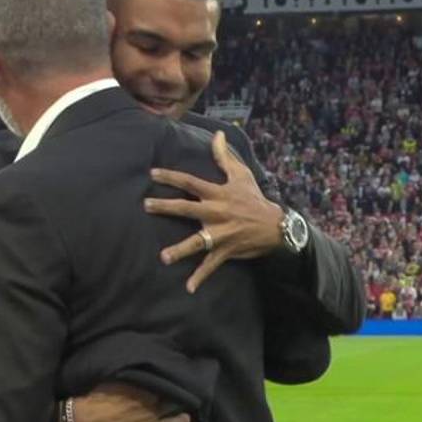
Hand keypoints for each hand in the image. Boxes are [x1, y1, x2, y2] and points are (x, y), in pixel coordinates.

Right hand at [70, 382, 191, 421]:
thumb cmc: (94, 400)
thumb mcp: (113, 382)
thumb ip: (130, 381)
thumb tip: (140, 375)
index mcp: (143, 395)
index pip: (162, 388)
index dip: (168, 384)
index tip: (173, 380)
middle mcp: (149, 413)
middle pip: (169, 406)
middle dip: (178, 401)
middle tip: (186, 397)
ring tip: (186, 419)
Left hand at [145, 131, 283, 292]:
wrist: (275, 225)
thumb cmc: (254, 199)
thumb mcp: (241, 174)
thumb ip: (224, 156)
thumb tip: (217, 133)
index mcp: (218, 194)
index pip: (190, 182)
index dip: (171, 176)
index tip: (152, 173)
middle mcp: (217, 212)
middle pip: (187, 208)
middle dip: (165, 207)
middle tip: (146, 205)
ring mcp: (221, 233)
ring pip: (197, 242)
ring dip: (180, 250)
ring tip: (164, 257)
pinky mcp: (226, 250)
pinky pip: (211, 265)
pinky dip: (201, 277)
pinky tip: (189, 288)